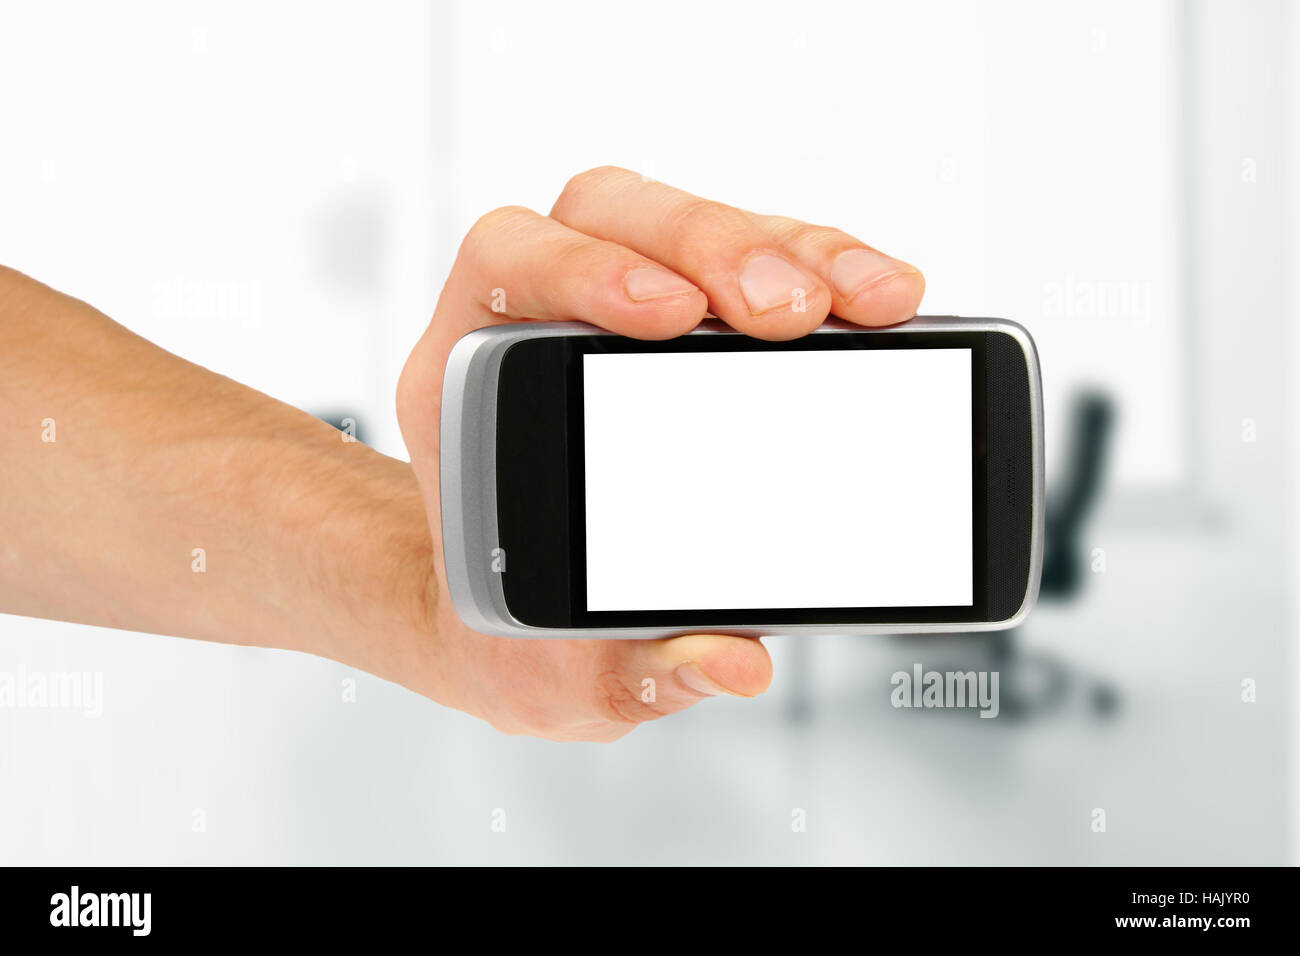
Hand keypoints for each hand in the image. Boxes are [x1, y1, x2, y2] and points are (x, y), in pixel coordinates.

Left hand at [397, 167, 924, 740]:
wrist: (530, 634)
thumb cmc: (529, 638)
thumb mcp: (567, 679)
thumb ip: (640, 672)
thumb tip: (729, 659)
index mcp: (474, 391)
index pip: (507, 264)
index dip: (583, 264)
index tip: (670, 316)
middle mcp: (538, 327)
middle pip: (611, 214)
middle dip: (711, 246)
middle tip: (792, 311)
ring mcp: (618, 315)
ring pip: (689, 224)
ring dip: (787, 248)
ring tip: (867, 301)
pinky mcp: (695, 327)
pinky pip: (756, 262)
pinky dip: (823, 271)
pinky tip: (876, 304)